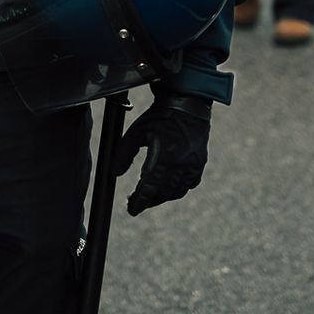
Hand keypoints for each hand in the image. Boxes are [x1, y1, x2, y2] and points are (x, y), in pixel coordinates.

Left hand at [117, 93, 211, 215]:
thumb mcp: (136, 132)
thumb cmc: (159, 117)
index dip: (140, 201)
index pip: (149, 187)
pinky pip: (189, 184)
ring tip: (150, 196)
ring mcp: (193, 165)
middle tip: (136, 202)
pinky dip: (177, 189)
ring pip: (176, 191)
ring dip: (162, 197)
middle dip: (149, 200)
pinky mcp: (199, 163)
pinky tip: (167, 188)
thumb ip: (124, 153)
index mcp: (164, 156)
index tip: (132, 209)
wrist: (187, 104)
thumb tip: (114, 173)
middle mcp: (181, 163)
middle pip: (162, 193)